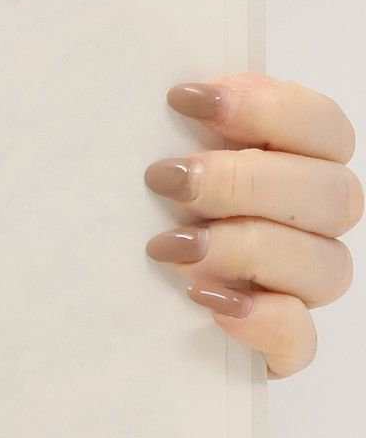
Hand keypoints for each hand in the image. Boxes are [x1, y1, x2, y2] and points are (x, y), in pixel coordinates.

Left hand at [146, 74, 358, 377]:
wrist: (102, 301)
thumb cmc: (133, 208)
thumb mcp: (150, 155)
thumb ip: (177, 125)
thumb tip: (167, 92)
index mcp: (294, 163)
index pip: (323, 127)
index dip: (265, 107)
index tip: (182, 99)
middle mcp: (309, 224)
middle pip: (334, 196)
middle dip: (246, 182)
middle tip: (166, 178)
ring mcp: (300, 287)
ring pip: (328, 267)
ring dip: (247, 249)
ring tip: (168, 246)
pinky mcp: (278, 345)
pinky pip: (299, 339)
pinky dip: (261, 319)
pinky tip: (207, 300)